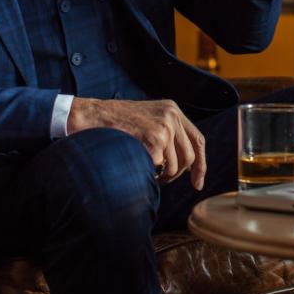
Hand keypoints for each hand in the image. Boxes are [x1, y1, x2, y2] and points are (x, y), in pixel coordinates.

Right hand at [67, 97, 205, 189]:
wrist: (92, 115)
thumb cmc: (116, 122)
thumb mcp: (148, 118)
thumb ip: (167, 132)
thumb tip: (184, 163)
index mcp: (173, 109)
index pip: (198, 139)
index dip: (201, 164)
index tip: (197, 183)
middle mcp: (172, 116)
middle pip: (190, 157)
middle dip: (178, 174)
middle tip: (163, 180)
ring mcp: (164, 127)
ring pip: (175, 167)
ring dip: (162, 176)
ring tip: (146, 170)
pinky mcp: (153, 140)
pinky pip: (159, 168)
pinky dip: (149, 174)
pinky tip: (137, 167)